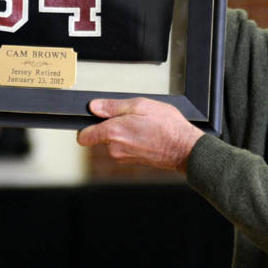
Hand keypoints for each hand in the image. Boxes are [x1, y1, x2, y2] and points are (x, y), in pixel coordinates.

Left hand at [76, 97, 203, 172]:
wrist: (184, 148)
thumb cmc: (167, 126)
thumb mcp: (140, 105)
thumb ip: (113, 106)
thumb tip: (94, 106)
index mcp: (113, 132)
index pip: (84, 136)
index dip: (87, 126)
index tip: (94, 119)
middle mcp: (115, 148)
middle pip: (101, 136)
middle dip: (111, 125)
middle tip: (131, 117)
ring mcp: (123, 157)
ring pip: (114, 141)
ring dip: (123, 133)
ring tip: (142, 125)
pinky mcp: (132, 161)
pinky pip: (124, 148)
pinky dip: (131, 140)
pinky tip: (146, 134)